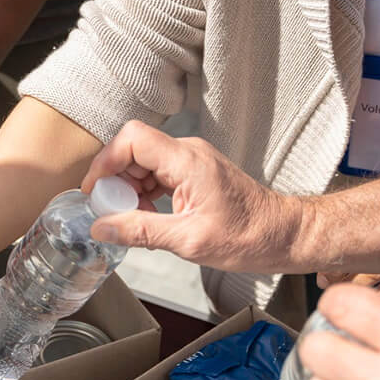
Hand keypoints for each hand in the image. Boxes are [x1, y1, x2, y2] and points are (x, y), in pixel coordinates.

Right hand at [79, 120, 302, 271]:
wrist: (284, 235)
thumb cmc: (249, 237)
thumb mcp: (189, 241)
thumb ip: (140, 231)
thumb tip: (101, 228)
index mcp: (188, 162)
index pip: (133, 138)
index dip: (106, 160)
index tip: (95, 190)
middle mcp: (188, 153)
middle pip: (133, 149)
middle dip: (115, 179)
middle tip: (112, 211)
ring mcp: (191, 160)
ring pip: (142, 161)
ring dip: (129, 188)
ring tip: (132, 217)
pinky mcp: (193, 172)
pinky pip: (156, 172)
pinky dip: (144, 191)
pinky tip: (146, 214)